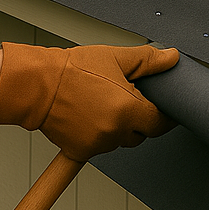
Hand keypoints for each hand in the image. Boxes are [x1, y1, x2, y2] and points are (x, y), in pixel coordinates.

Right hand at [0, 42, 177, 159]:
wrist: (37, 84)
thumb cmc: (72, 70)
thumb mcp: (114, 57)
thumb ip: (147, 60)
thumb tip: (171, 58)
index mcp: (128, 109)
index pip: (160, 122)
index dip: (164, 115)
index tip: (163, 108)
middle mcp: (115, 131)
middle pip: (141, 133)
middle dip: (138, 119)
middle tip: (124, 98)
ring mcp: (98, 144)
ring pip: (120, 140)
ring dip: (118, 127)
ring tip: (102, 103)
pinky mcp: (82, 151)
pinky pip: (100, 147)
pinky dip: (99, 135)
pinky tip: (90, 116)